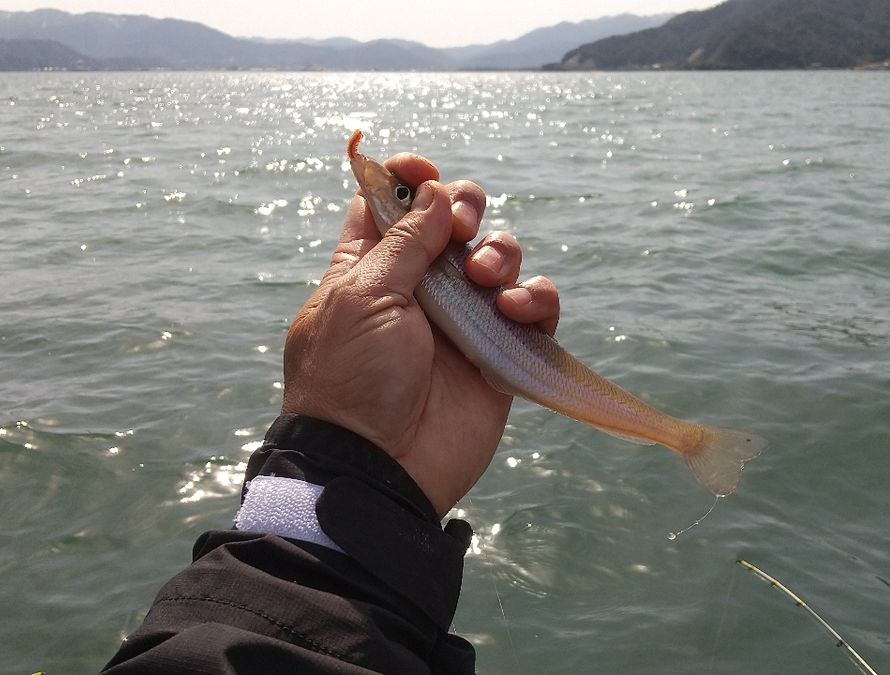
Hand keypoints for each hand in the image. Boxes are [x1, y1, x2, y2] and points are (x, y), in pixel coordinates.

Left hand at [281, 153, 559, 514]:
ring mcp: (462, 320)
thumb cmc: (353, 378)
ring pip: (500, 258)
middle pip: (454, 221)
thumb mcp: (362, 297)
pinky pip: (534, 310)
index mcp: (369, 268)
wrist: (379, 465)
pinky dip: (536, 299)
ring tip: (488, 284)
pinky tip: (516, 310)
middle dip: (466, 209)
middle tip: (462, 230)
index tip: (425, 172)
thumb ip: (403, 241)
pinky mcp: (500, 353)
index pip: (390, 205)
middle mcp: (419, 288)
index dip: (411, 180)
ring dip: (502, 254)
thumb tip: (435, 192)